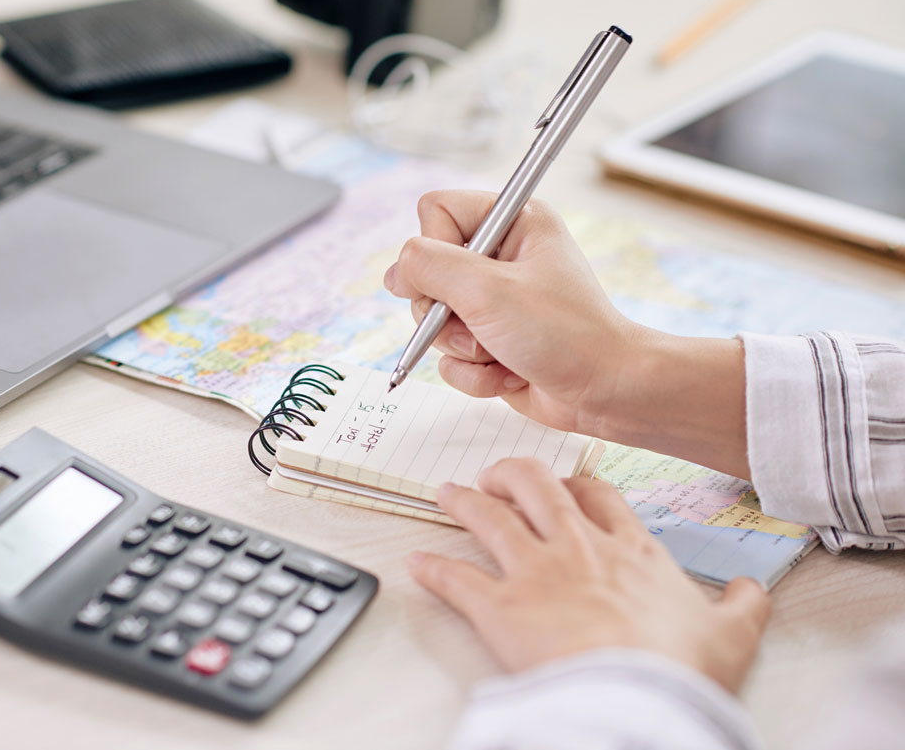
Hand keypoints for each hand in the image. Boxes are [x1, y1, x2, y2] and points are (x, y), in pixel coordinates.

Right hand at [384, 191, 751, 477]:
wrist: (607, 392)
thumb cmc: (567, 334)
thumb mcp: (488, 290)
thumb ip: (429, 267)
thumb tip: (398, 271)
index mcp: (512, 221)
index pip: (435, 210)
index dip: (435, 248)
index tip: (461, 279)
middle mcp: (500, 257)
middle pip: (426, 272)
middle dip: (448, 313)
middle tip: (483, 325)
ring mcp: (493, 302)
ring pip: (433, 320)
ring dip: (462, 348)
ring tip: (501, 352)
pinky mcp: (490, 341)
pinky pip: (449, 357)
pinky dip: (473, 374)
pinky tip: (508, 374)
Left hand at [409, 459, 770, 692]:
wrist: (640, 696)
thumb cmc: (682, 667)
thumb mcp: (732, 635)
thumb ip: (742, 607)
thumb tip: (754, 592)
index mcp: (630, 550)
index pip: (599, 495)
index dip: (576, 483)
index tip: (564, 482)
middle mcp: (577, 548)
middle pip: (536, 487)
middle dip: (511, 474)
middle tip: (494, 475)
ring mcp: (534, 572)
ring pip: (489, 518)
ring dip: (463, 503)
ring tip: (446, 493)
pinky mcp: (498, 607)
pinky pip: (455, 579)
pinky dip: (433, 569)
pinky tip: (417, 563)